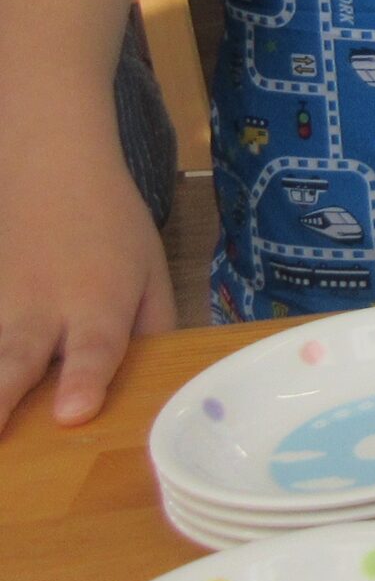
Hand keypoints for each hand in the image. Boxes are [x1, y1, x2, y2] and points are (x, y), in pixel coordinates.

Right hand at [0, 132, 174, 433]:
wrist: (50, 167)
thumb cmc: (111, 225)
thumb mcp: (150, 270)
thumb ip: (152, 328)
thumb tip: (154, 385)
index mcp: (99, 303)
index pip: (95, 349)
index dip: (85, 381)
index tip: (72, 414)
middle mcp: (42, 308)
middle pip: (19, 356)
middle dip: (2, 396)